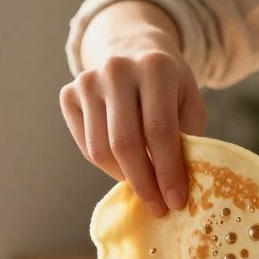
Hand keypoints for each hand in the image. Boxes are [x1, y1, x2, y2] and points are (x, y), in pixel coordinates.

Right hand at [60, 26, 206, 216]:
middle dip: (143, 183)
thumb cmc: (168, 87)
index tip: (176, 202)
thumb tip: (178, 189)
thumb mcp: (190, 104)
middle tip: (158, 208)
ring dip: (124, 178)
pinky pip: (86, 147)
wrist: (132, 50)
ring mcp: (87, 80)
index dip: (167, 171)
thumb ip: (188, 140)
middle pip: (125, 143)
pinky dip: (107, 166)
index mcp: (155, 67)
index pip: (159, 130)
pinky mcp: (69, 94)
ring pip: (100, 150)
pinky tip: (125, 166)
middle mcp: (117, 69)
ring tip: (145, 187)